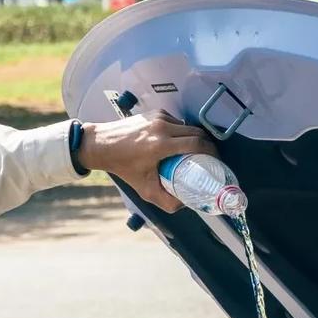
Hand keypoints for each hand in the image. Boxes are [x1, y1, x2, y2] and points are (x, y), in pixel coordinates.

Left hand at [77, 111, 218, 212]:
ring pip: (187, 126)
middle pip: (197, 133)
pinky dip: (180, 131)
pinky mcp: (155, 112)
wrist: (102, 145)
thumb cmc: (122, 167)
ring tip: (193, 151)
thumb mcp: (144, 189)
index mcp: (160, 145)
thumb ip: (166, 201)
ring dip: (193, 137)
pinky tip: (177, 142)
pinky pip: (176, 121)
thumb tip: (185, 204)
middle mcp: (162, 127)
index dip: (211, 152)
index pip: (197, 144)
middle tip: (208, 158)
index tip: (215, 160)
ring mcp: (159, 117)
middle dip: (206, 145)